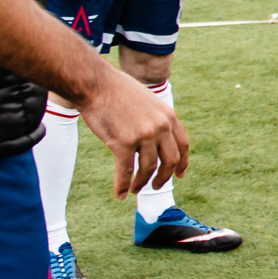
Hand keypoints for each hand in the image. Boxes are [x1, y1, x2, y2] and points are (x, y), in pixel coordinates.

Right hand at [69, 63, 188, 197]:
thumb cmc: (116, 90)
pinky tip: (120, 194)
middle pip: (170, 161)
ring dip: (142, 183)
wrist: (95, 84)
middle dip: (164, 177)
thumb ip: (155, 118)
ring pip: (148, 169)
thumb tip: (156, 138)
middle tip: (156, 186)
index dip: (182, 162)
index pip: (183, 145)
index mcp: (168, 116)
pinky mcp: (123, 143)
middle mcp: (160, 127)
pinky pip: (126, 171)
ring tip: (134, 190)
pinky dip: (123, 185)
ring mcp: (143, 135)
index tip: (180, 174)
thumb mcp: (147, 100)